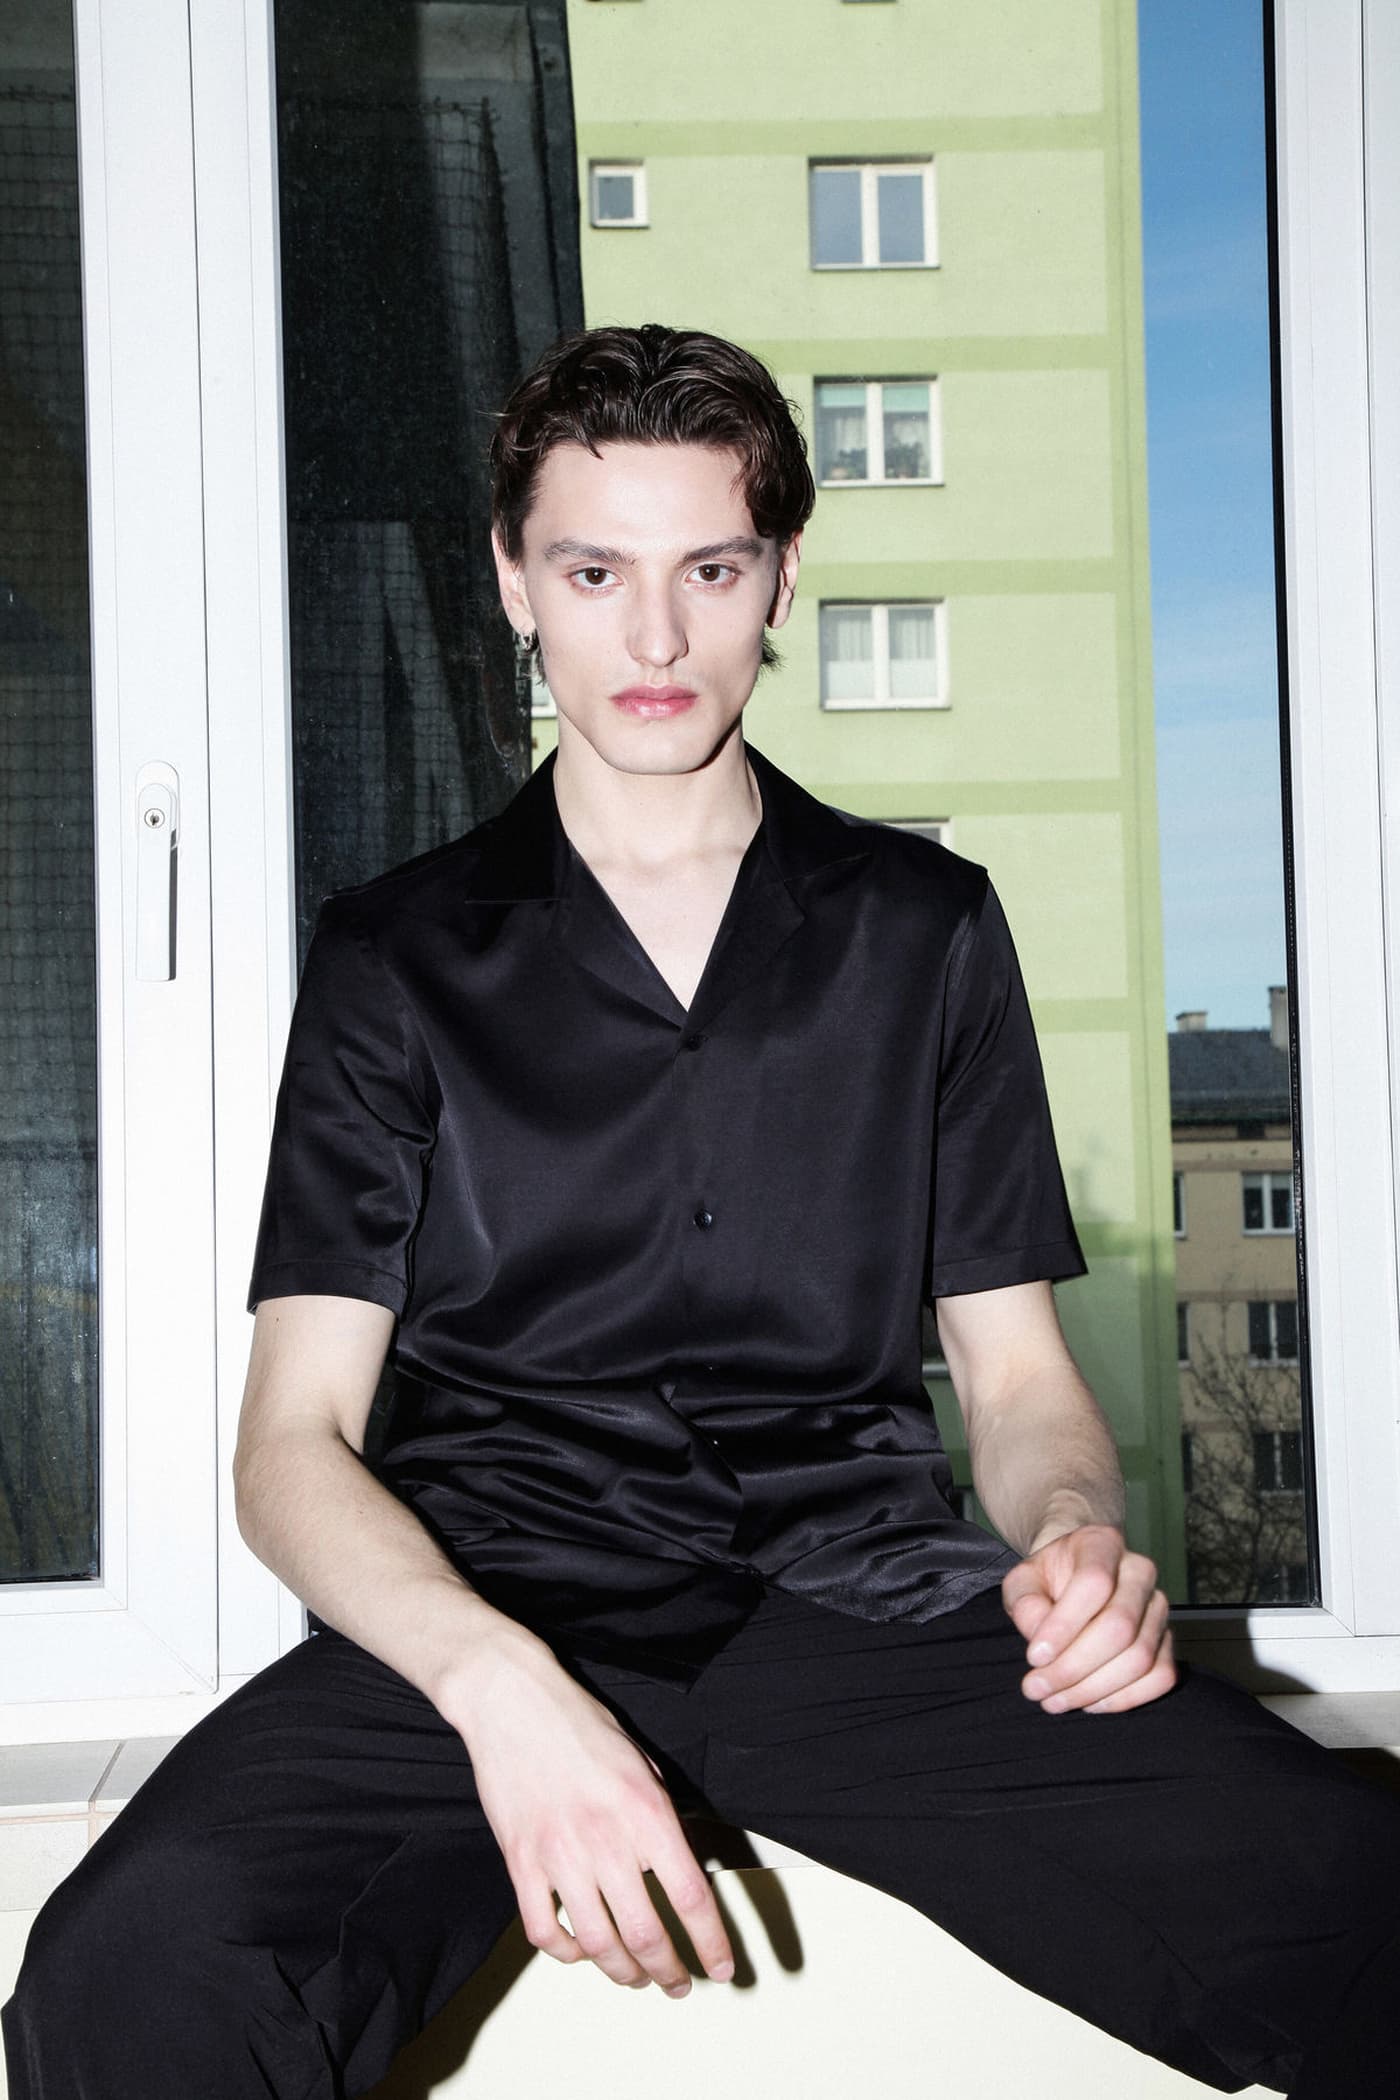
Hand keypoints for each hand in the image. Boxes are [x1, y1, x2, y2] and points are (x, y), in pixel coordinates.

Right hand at [447, 1632, 733, 1996]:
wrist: (512, 1699)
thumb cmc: (578, 1723)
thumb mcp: (641, 1760)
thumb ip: (660, 1814)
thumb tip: (677, 1863)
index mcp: (645, 1811)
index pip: (690, 1896)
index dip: (711, 1942)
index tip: (721, 1968)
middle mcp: (606, 1839)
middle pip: (646, 1934)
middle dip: (669, 1971)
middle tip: (678, 1983)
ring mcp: (559, 1854)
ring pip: (598, 1944)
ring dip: (623, 1973)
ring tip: (635, 1978)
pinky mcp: (520, 1861)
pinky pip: (544, 1929)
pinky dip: (565, 1952)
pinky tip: (579, 1951)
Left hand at [1001, 1523, 1175, 1715]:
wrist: (1074, 1581)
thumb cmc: (1047, 1582)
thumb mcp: (1022, 1581)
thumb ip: (1024, 1603)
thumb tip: (1041, 1640)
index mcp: (1102, 1543)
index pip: (1094, 1583)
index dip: (1063, 1626)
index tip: (1033, 1657)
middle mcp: (1139, 1571)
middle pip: (1120, 1626)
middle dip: (1074, 1667)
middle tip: (1037, 1688)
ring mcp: (1159, 1607)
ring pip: (1140, 1657)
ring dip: (1093, 1688)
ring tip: (1054, 1700)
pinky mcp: (1168, 1640)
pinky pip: (1159, 1677)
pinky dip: (1123, 1698)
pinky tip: (1088, 1702)